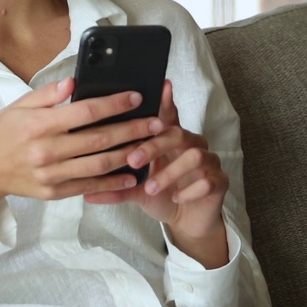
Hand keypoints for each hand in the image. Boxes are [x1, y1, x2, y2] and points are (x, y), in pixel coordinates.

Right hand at [0, 77, 161, 220]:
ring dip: (129, 155)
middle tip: (156, 122)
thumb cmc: (2, 133)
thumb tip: (75, 81)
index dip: (114, 103)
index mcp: (40, 125)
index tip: (136, 96)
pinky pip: (90, 186)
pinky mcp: (55, 192)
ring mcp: (52, 174)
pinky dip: (113, 181)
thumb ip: (48, 94)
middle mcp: (48, 150)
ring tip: (151, 145)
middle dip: (132, 129)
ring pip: (100, 164)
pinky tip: (132, 174)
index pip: (86, 111)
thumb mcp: (19, 106)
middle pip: (100, 139)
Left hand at [84, 80, 229, 267]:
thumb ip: (116, 187)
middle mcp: (193, 145)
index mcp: (171, 140)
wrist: (186, 221)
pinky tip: (175, 198)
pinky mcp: (220, 182)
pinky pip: (209, 180)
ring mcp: (209, 162)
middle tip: (133, 161)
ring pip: (195, 156)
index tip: (162, 85)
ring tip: (151, 188)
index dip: (166, 100)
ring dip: (169, 172)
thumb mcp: (136, 191)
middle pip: (177, 133)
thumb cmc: (161, 196)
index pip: (168, 115)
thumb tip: (86, 193)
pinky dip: (188, 190)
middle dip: (154, 146)